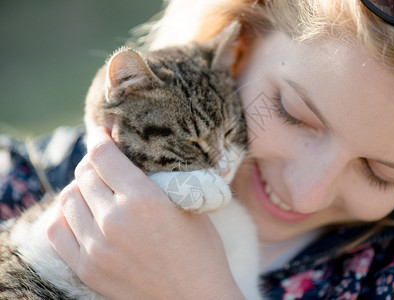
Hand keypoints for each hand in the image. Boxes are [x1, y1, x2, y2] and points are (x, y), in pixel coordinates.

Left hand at [46, 126, 243, 299]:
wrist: (195, 298)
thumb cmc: (201, 250)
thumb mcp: (189, 206)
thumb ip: (158, 179)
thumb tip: (135, 156)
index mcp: (143, 199)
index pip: (103, 155)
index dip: (100, 137)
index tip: (103, 133)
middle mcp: (114, 220)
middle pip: (84, 174)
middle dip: (93, 162)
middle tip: (105, 162)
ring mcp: (96, 247)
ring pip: (68, 199)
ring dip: (80, 187)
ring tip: (94, 188)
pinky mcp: (87, 268)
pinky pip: (57, 230)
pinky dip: (65, 214)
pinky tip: (80, 212)